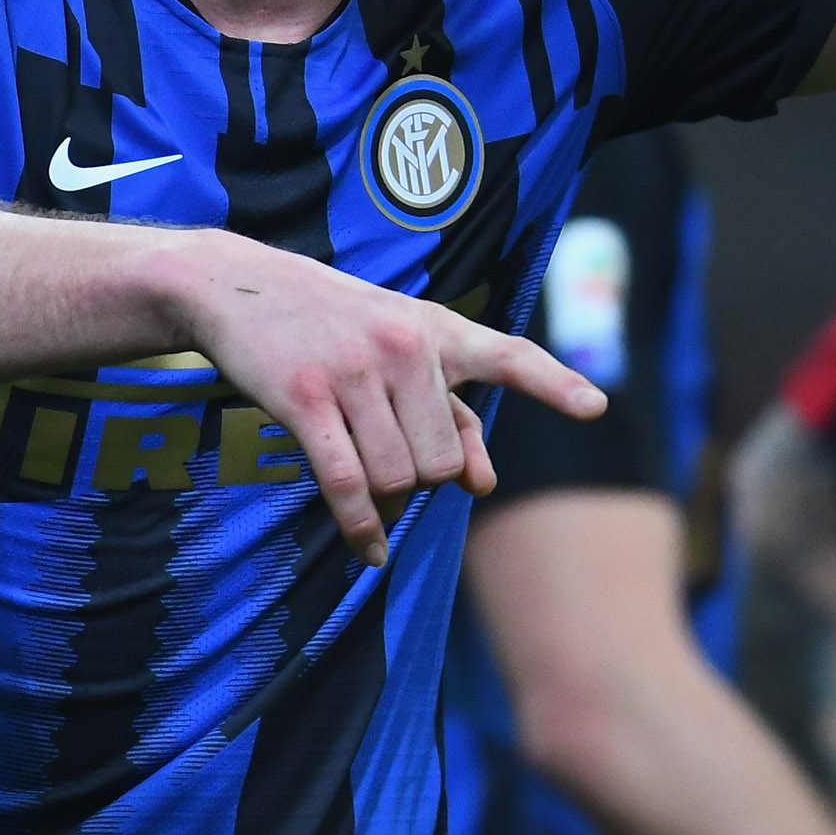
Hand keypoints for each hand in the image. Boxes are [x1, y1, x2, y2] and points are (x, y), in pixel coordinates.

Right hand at [167, 234, 604, 564]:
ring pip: (399, 477)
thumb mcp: (401, 347)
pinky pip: (347, 484)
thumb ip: (450, 411)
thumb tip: (484, 484)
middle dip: (424, 482)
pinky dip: (361, 527)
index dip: (554, 383)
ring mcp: (355, 372)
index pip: (508, 354)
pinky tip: (368, 549)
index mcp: (436, 331)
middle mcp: (405, 348)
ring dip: (387, 499)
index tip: (595, 406)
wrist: (240, 285)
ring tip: (366, 481)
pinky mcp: (305, 399)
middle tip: (391, 465)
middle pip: (443, 460)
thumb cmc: (331, 322)